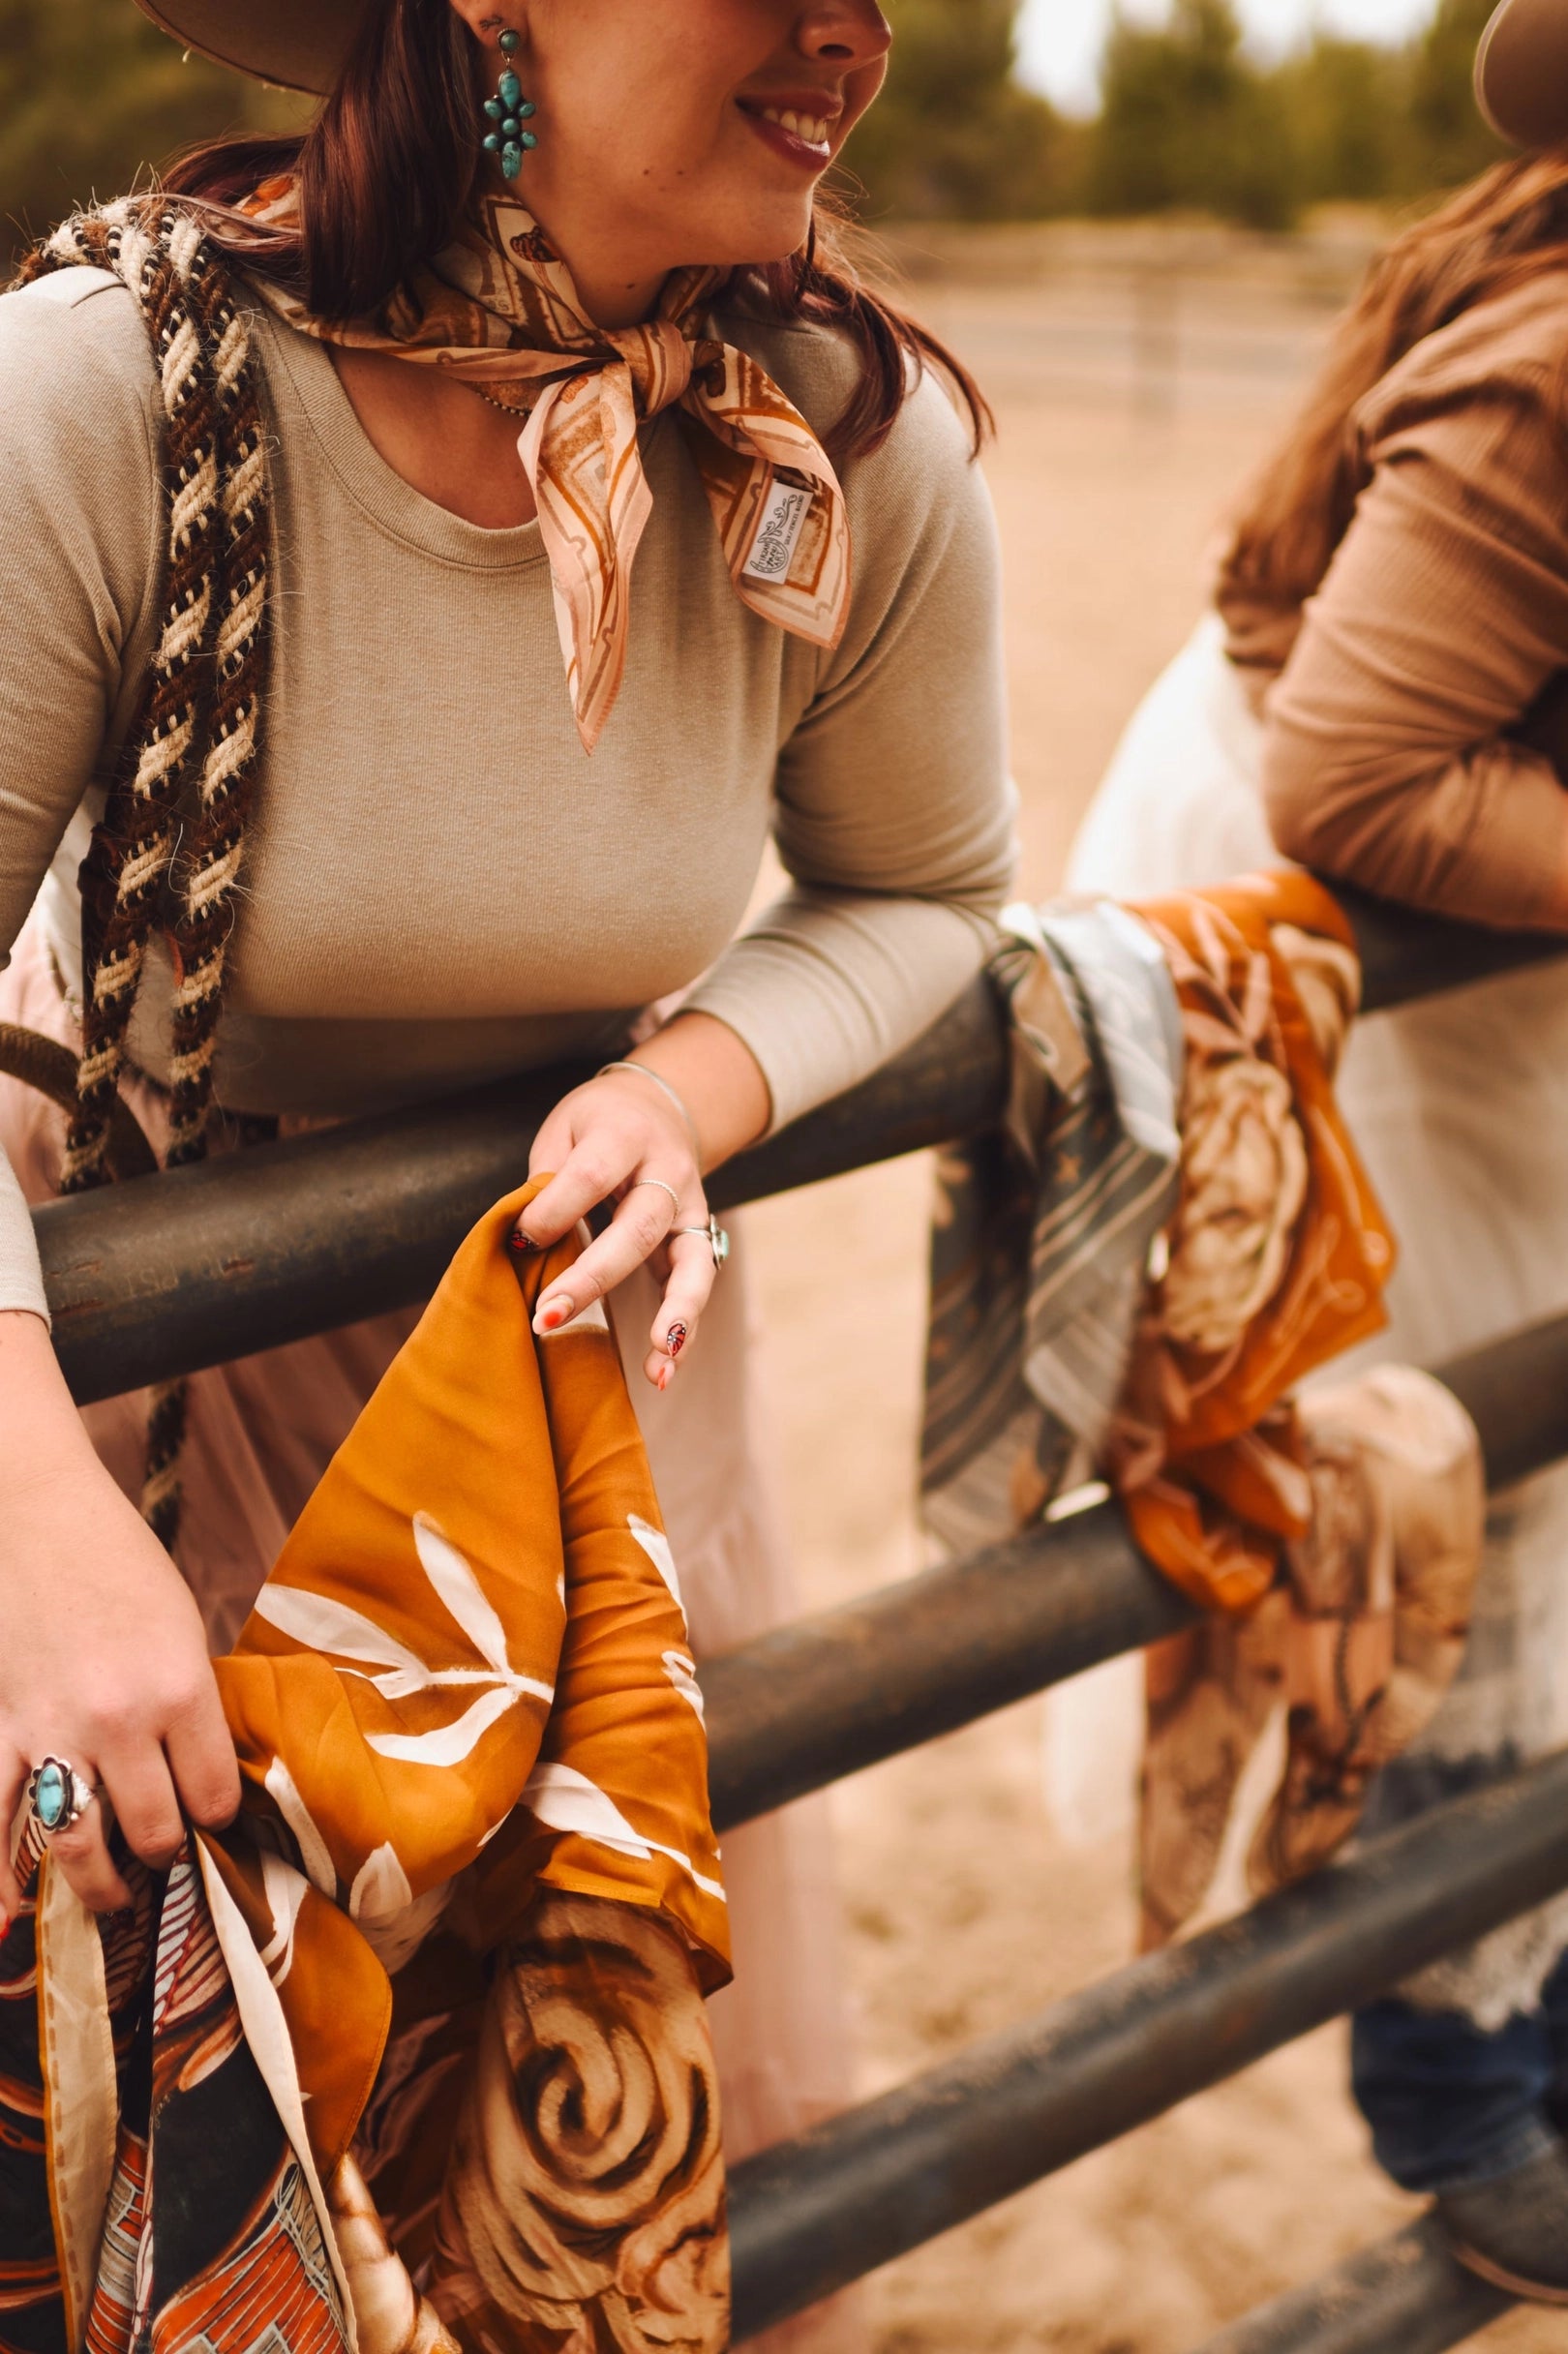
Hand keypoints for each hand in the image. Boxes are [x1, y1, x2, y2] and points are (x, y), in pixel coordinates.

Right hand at [0, 1312, 240, 1920]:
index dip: (218, 1818)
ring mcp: (52, 1729)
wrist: (38, 1514)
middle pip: (151, 1830)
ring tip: (113, 1895)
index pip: (212, 1793)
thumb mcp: (182, 1624)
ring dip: (100, 1883)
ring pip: (79, 1844)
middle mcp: (119, 1719)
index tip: (215, 1822)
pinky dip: (3, 1879)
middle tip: (165, 1857)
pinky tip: (13, 1915)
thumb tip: (203, 1772)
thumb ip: (191, 1701)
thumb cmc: (120, 1562)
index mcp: (180, 1686)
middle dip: (164, 1855)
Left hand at [515, 1013, 769, 1388]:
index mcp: (625, 1134)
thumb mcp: (563, 1131)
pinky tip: (663, 1368)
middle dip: (592, 1278)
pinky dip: (683, 1329)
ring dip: (672, 1316)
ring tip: (655, 1364)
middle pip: (637, 1228)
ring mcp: (691, 1208)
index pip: (591, 1175)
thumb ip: (547, 1182)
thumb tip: (526, 1244)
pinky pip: (698, 1285)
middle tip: (547, 1317)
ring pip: (691, 1263)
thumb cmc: (597, 1126)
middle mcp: (668, 1172)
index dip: (554, 1210)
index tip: (521, 1239)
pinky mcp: (698, 1239)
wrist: (660, 1108)